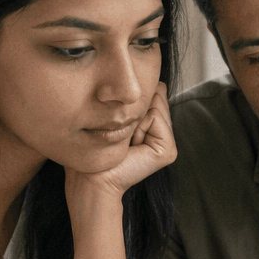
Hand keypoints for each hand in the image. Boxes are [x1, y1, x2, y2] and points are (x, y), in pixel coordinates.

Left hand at [65, 83, 176, 203]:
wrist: (91, 177)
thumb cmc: (95, 147)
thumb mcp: (115, 116)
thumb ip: (135, 99)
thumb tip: (154, 81)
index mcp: (152, 125)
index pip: (153, 92)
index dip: (132, 100)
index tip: (117, 123)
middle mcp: (163, 134)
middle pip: (156, 95)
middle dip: (134, 108)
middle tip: (122, 134)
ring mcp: (168, 144)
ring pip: (156, 104)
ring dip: (135, 117)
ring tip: (126, 141)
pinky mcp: (168, 151)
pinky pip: (155, 117)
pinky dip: (139, 126)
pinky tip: (132, 145)